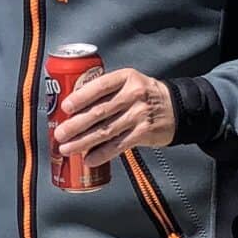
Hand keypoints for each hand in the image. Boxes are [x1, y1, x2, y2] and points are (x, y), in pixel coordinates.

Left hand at [53, 69, 175, 168]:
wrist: (177, 108)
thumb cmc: (144, 94)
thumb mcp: (128, 82)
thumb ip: (106, 90)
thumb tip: (73, 108)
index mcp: (125, 78)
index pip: (100, 86)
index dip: (81, 97)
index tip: (65, 106)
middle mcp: (133, 95)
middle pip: (99, 111)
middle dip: (76, 125)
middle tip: (59, 133)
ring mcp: (139, 115)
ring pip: (106, 131)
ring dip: (83, 142)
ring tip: (67, 149)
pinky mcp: (144, 133)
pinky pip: (119, 146)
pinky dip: (102, 154)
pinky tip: (89, 159)